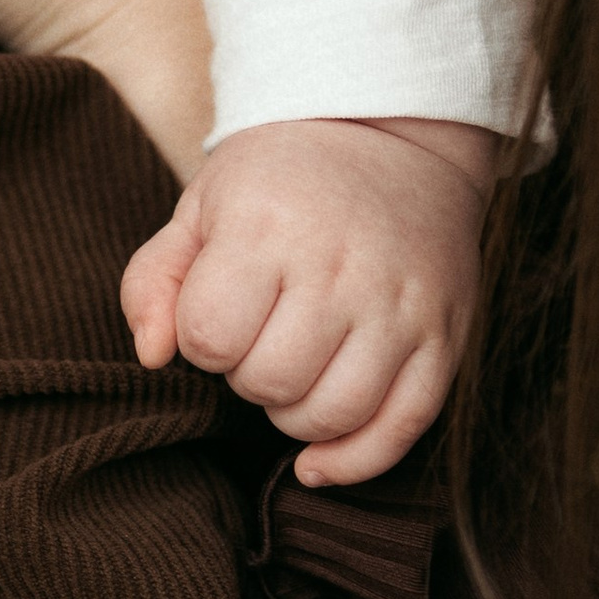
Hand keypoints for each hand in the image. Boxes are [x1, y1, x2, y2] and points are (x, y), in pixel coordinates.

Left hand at [120, 116, 496, 486]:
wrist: (394, 137)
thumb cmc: (280, 181)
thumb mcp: (202, 206)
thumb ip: (154, 280)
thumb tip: (152, 357)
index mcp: (269, 225)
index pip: (209, 335)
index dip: (201, 339)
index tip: (218, 313)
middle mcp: (342, 266)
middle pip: (271, 381)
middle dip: (247, 376)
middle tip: (258, 338)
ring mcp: (402, 305)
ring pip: (333, 414)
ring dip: (294, 415)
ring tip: (292, 373)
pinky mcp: (446, 335)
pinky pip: (402, 428)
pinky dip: (354, 460)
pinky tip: (317, 460)